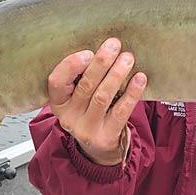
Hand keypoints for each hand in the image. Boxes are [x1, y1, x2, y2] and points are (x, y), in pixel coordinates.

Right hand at [45, 37, 146, 165]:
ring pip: (103, 97)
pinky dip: (132, 93)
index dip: (71, 66)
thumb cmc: (90, 113)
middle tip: (114, 45)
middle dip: (101, 63)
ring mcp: (87, 128)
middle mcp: (70, 117)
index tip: (88, 52)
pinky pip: (121, 111)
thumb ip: (82, 77)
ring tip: (127, 58)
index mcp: (59, 103)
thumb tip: (103, 48)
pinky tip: (139, 78)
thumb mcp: (77, 98)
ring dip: (117, 74)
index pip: (56, 82)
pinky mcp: (106, 136)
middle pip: (85, 86)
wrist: (98, 149)